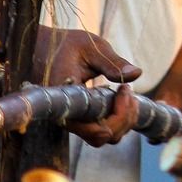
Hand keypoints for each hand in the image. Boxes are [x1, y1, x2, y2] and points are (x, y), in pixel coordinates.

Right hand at [32, 25, 142, 146]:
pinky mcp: (83, 118)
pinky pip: (104, 128)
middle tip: (127, 89)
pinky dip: (120, 116)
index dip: (117, 116)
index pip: (93, 128)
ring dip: (124, 119)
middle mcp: (68, 116)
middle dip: (124, 117)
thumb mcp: (90, 47)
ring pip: (105, 136)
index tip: (124, 89)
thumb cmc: (65, 45)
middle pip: (102, 137)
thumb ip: (112, 62)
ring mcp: (76, 120)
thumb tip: (136, 73)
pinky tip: (123, 95)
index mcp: (66, 101)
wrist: (44, 48)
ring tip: (127, 91)